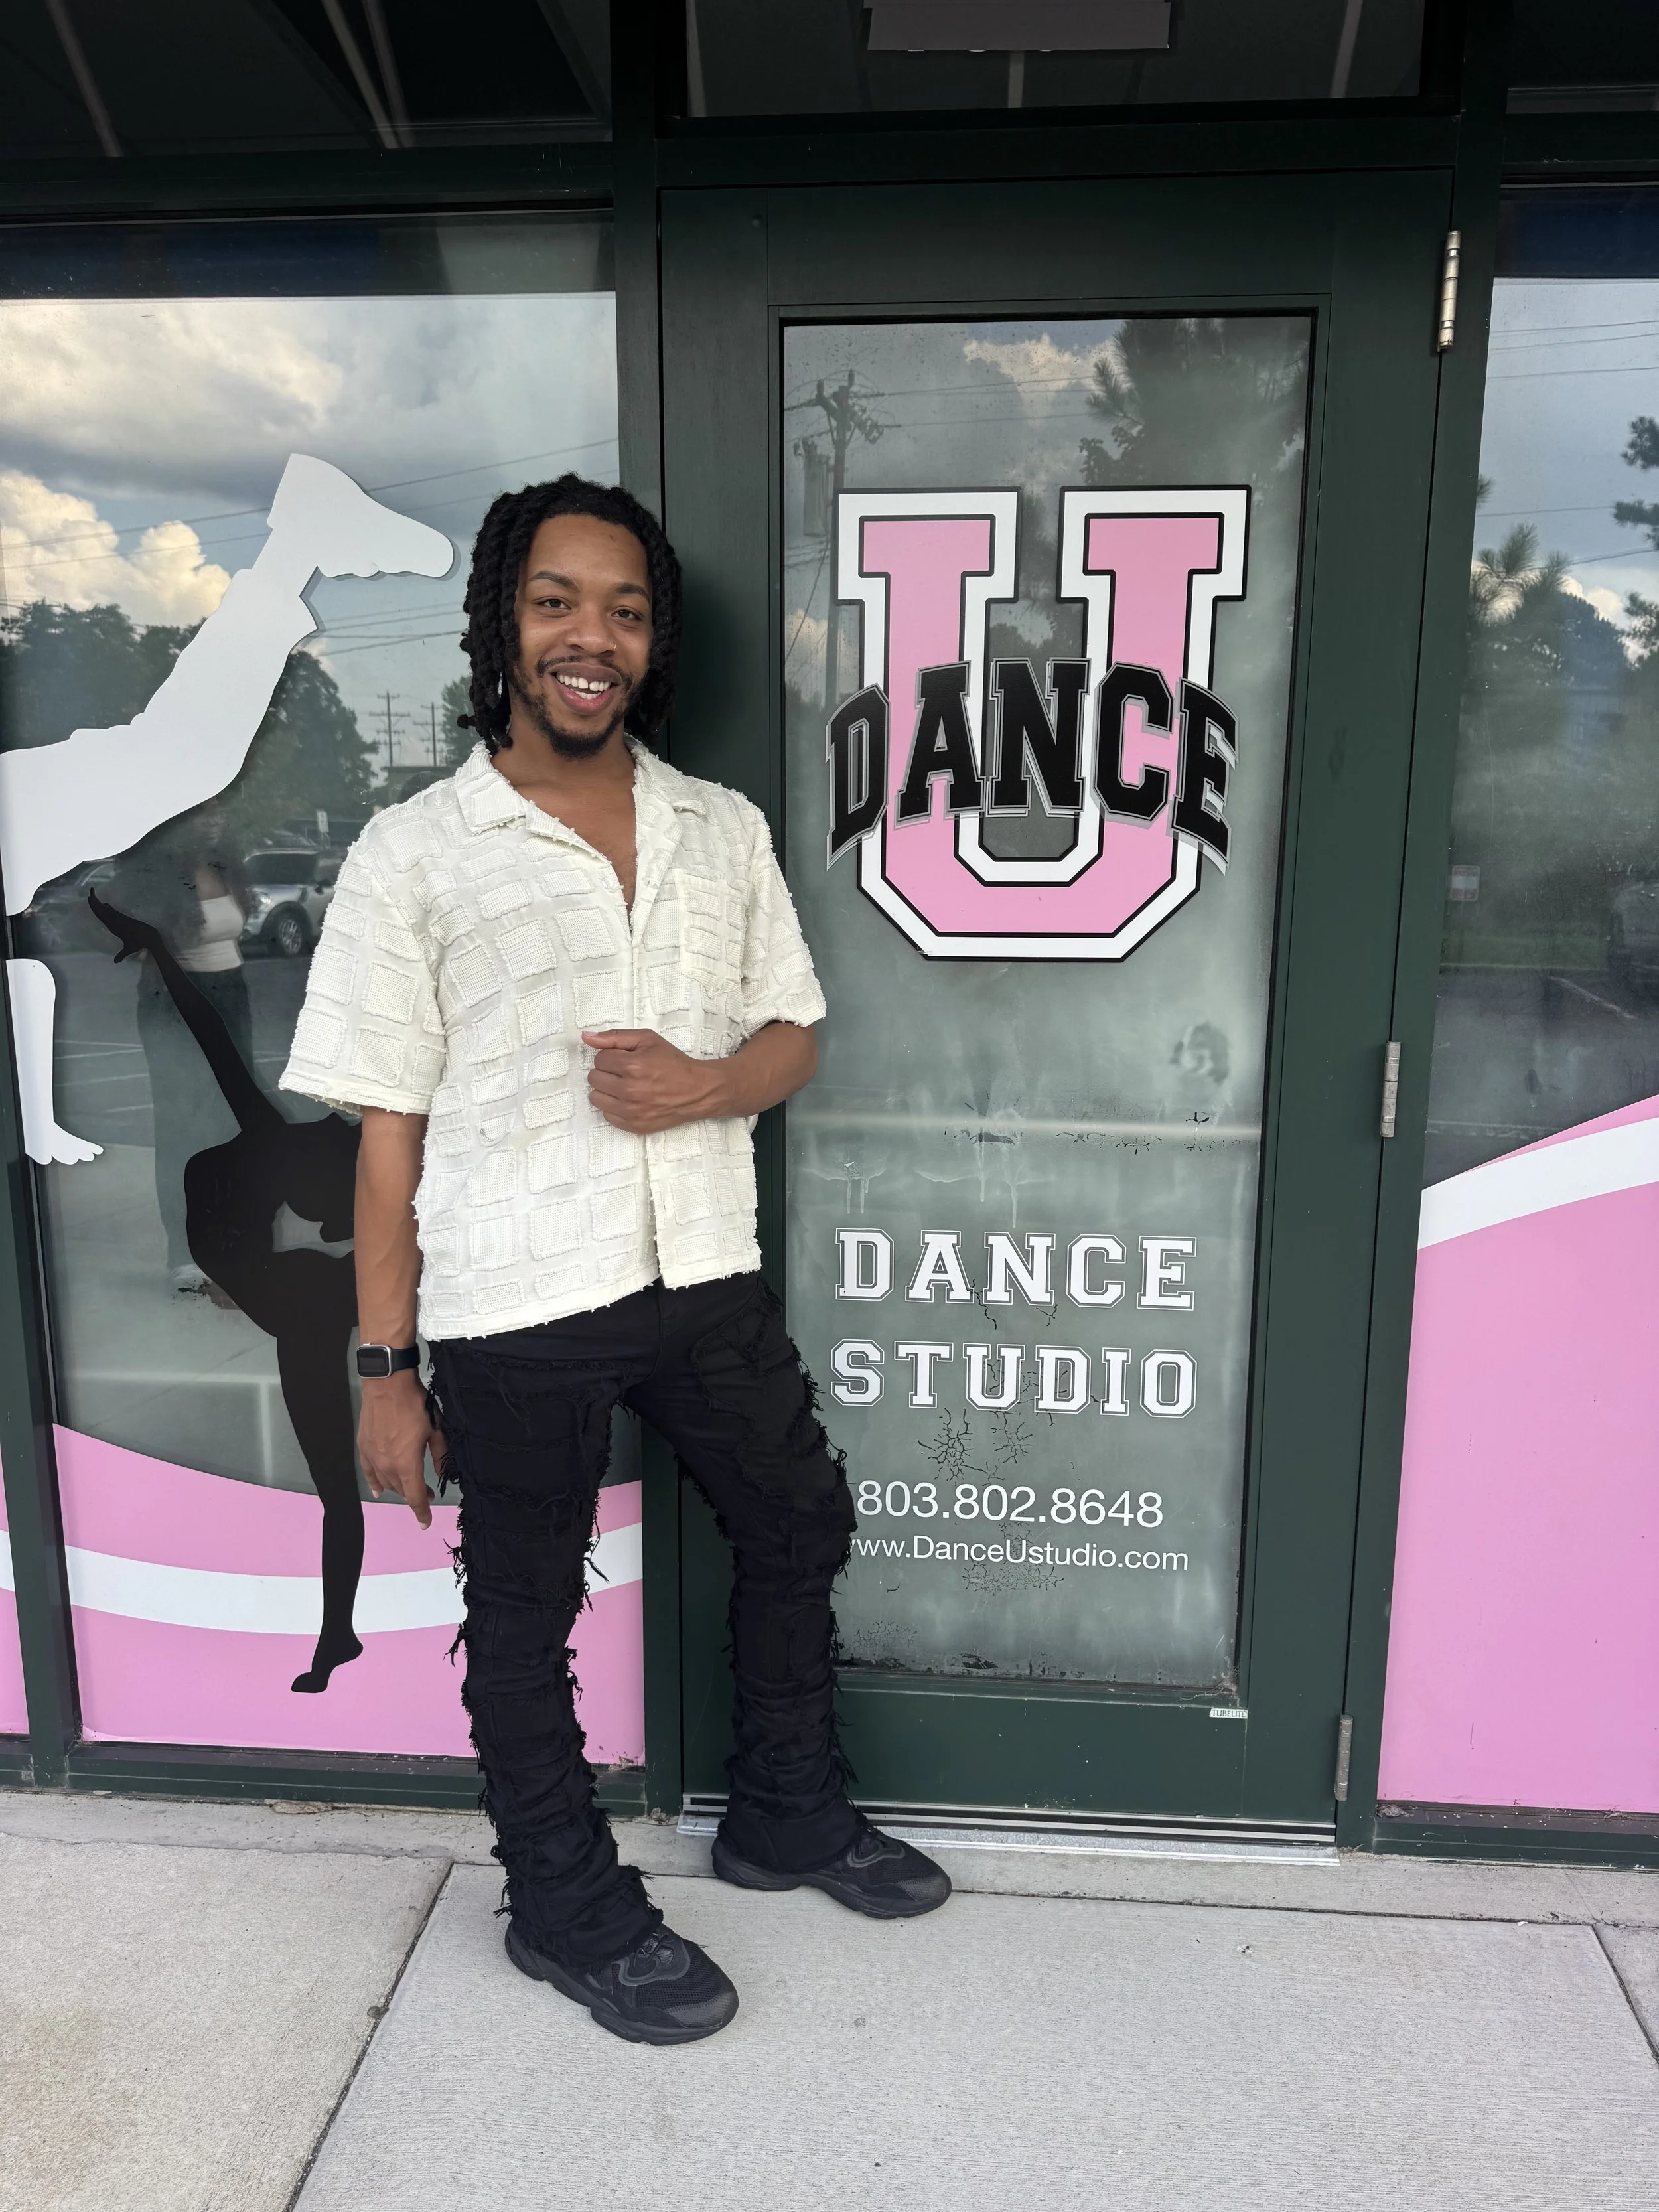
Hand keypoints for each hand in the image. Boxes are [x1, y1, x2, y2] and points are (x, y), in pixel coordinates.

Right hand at [357, 1370, 443, 1529]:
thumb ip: (440, 1454)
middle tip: (426, 1492)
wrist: (387, 1384)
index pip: (414, 1497)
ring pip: (386, 1483)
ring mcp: (373, 1457)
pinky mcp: (364, 1448)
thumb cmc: (414, 1404)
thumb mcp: (435, 1429)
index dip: (421, 1512)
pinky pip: (369, 1472)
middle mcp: (387, 1465)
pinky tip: (378, 1490)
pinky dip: (375, 1483)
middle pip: (401, 1490)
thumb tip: (441, 1472)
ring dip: (398, 1488)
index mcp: (406, 1463)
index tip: (425, 1523)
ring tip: (408, 1487)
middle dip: (414, 1495)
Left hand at [583, 1028, 727, 1133]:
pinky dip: (615, 1107)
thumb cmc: (673, 1063)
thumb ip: (615, 1037)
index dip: (611, 1056)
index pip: (599, 1059)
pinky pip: (607, 1116)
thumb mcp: (647, 1040)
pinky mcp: (634, 1126)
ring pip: (596, 1098)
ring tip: (624, 1086)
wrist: (697, 1090)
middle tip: (625, 1072)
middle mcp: (629, 1090)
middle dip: (607, 1072)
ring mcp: (631, 1111)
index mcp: (632, 1066)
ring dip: (607, 1090)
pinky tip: (629, 1100)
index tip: (625, 1059)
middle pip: (594, 1078)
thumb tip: (586, 1037)